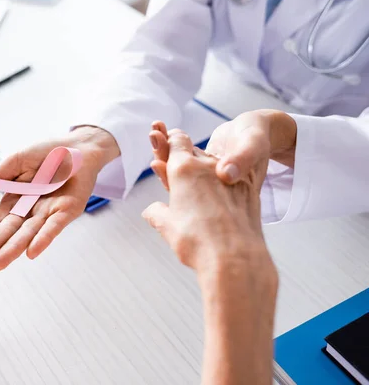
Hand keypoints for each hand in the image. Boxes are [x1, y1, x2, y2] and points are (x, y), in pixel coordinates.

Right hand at [0, 126, 118, 271]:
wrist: (79, 145)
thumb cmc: (47, 152)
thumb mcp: (14, 162)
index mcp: (15, 200)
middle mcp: (30, 210)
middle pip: (9, 231)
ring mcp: (49, 212)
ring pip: (28, 233)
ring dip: (13, 249)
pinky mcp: (67, 210)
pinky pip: (54, 226)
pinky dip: (43, 238)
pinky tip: (32, 252)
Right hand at [143, 130, 269, 272]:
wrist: (235, 258)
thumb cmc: (198, 242)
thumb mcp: (166, 227)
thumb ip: (157, 213)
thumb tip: (152, 211)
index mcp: (183, 169)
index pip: (175, 141)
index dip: (170, 143)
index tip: (166, 148)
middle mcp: (207, 166)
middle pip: (194, 150)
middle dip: (185, 157)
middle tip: (177, 172)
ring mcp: (229, 176)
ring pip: (213, 163)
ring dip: (204, 169)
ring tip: (196, 189)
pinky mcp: (248, 188)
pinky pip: (231, 177)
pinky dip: (222, 181)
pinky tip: (217, 196)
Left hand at [148, 110, 296, 187]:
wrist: (257, 132)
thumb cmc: (257, 140)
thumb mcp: (254, 147)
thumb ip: (242, 159)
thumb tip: (226, 174)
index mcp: (218, 189)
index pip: (188, 189)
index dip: (170, 176)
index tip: (156, 161)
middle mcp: (205, 185)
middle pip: (175, 178)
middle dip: (162, 157)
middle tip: (154, 137)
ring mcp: (198, 173)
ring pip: (172, 166)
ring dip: (161, 147)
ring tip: (154, 130)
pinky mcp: (193, 161)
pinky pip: (175, 154)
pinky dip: (166, 140)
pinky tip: (157, 127)